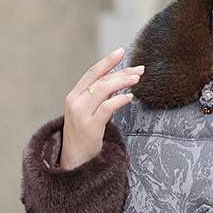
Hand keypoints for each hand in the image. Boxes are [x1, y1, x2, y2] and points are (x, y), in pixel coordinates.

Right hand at [59, 47, 142, 168]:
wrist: (74, 160)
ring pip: (103, 89)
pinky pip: (106, 108)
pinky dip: (119, 100)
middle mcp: (75, 102)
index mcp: (73, 96)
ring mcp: (81, 114)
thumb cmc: (83, 136)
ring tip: (137, 79)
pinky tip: (130, 97)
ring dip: (122, 82)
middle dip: (121, 71)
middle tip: (139, 69)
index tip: (122, 51)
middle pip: (100, 79)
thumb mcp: (87, 112)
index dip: (107, 61)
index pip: (92, 73)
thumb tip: (117, 81)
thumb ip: (98, 97)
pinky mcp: (90, 127)